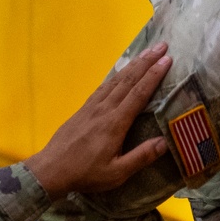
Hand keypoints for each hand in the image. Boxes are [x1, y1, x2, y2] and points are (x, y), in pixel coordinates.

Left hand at [25, 46, 170, 196]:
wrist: (51, 169)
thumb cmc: (86, 173)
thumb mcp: (117, 173)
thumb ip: (141, 157)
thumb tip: (165, 142)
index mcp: (115, 123)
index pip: (139, 94)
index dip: (154, 75)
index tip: (167, 60)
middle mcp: (104, 109)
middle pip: (129, 80)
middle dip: (146, 62)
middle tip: (162, 46)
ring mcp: (92, 107)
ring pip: (116, 80)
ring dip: (132, 65)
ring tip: (146, 53)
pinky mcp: (84, 109)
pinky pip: (103, 87)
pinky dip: (116, 76)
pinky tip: (121, 73)